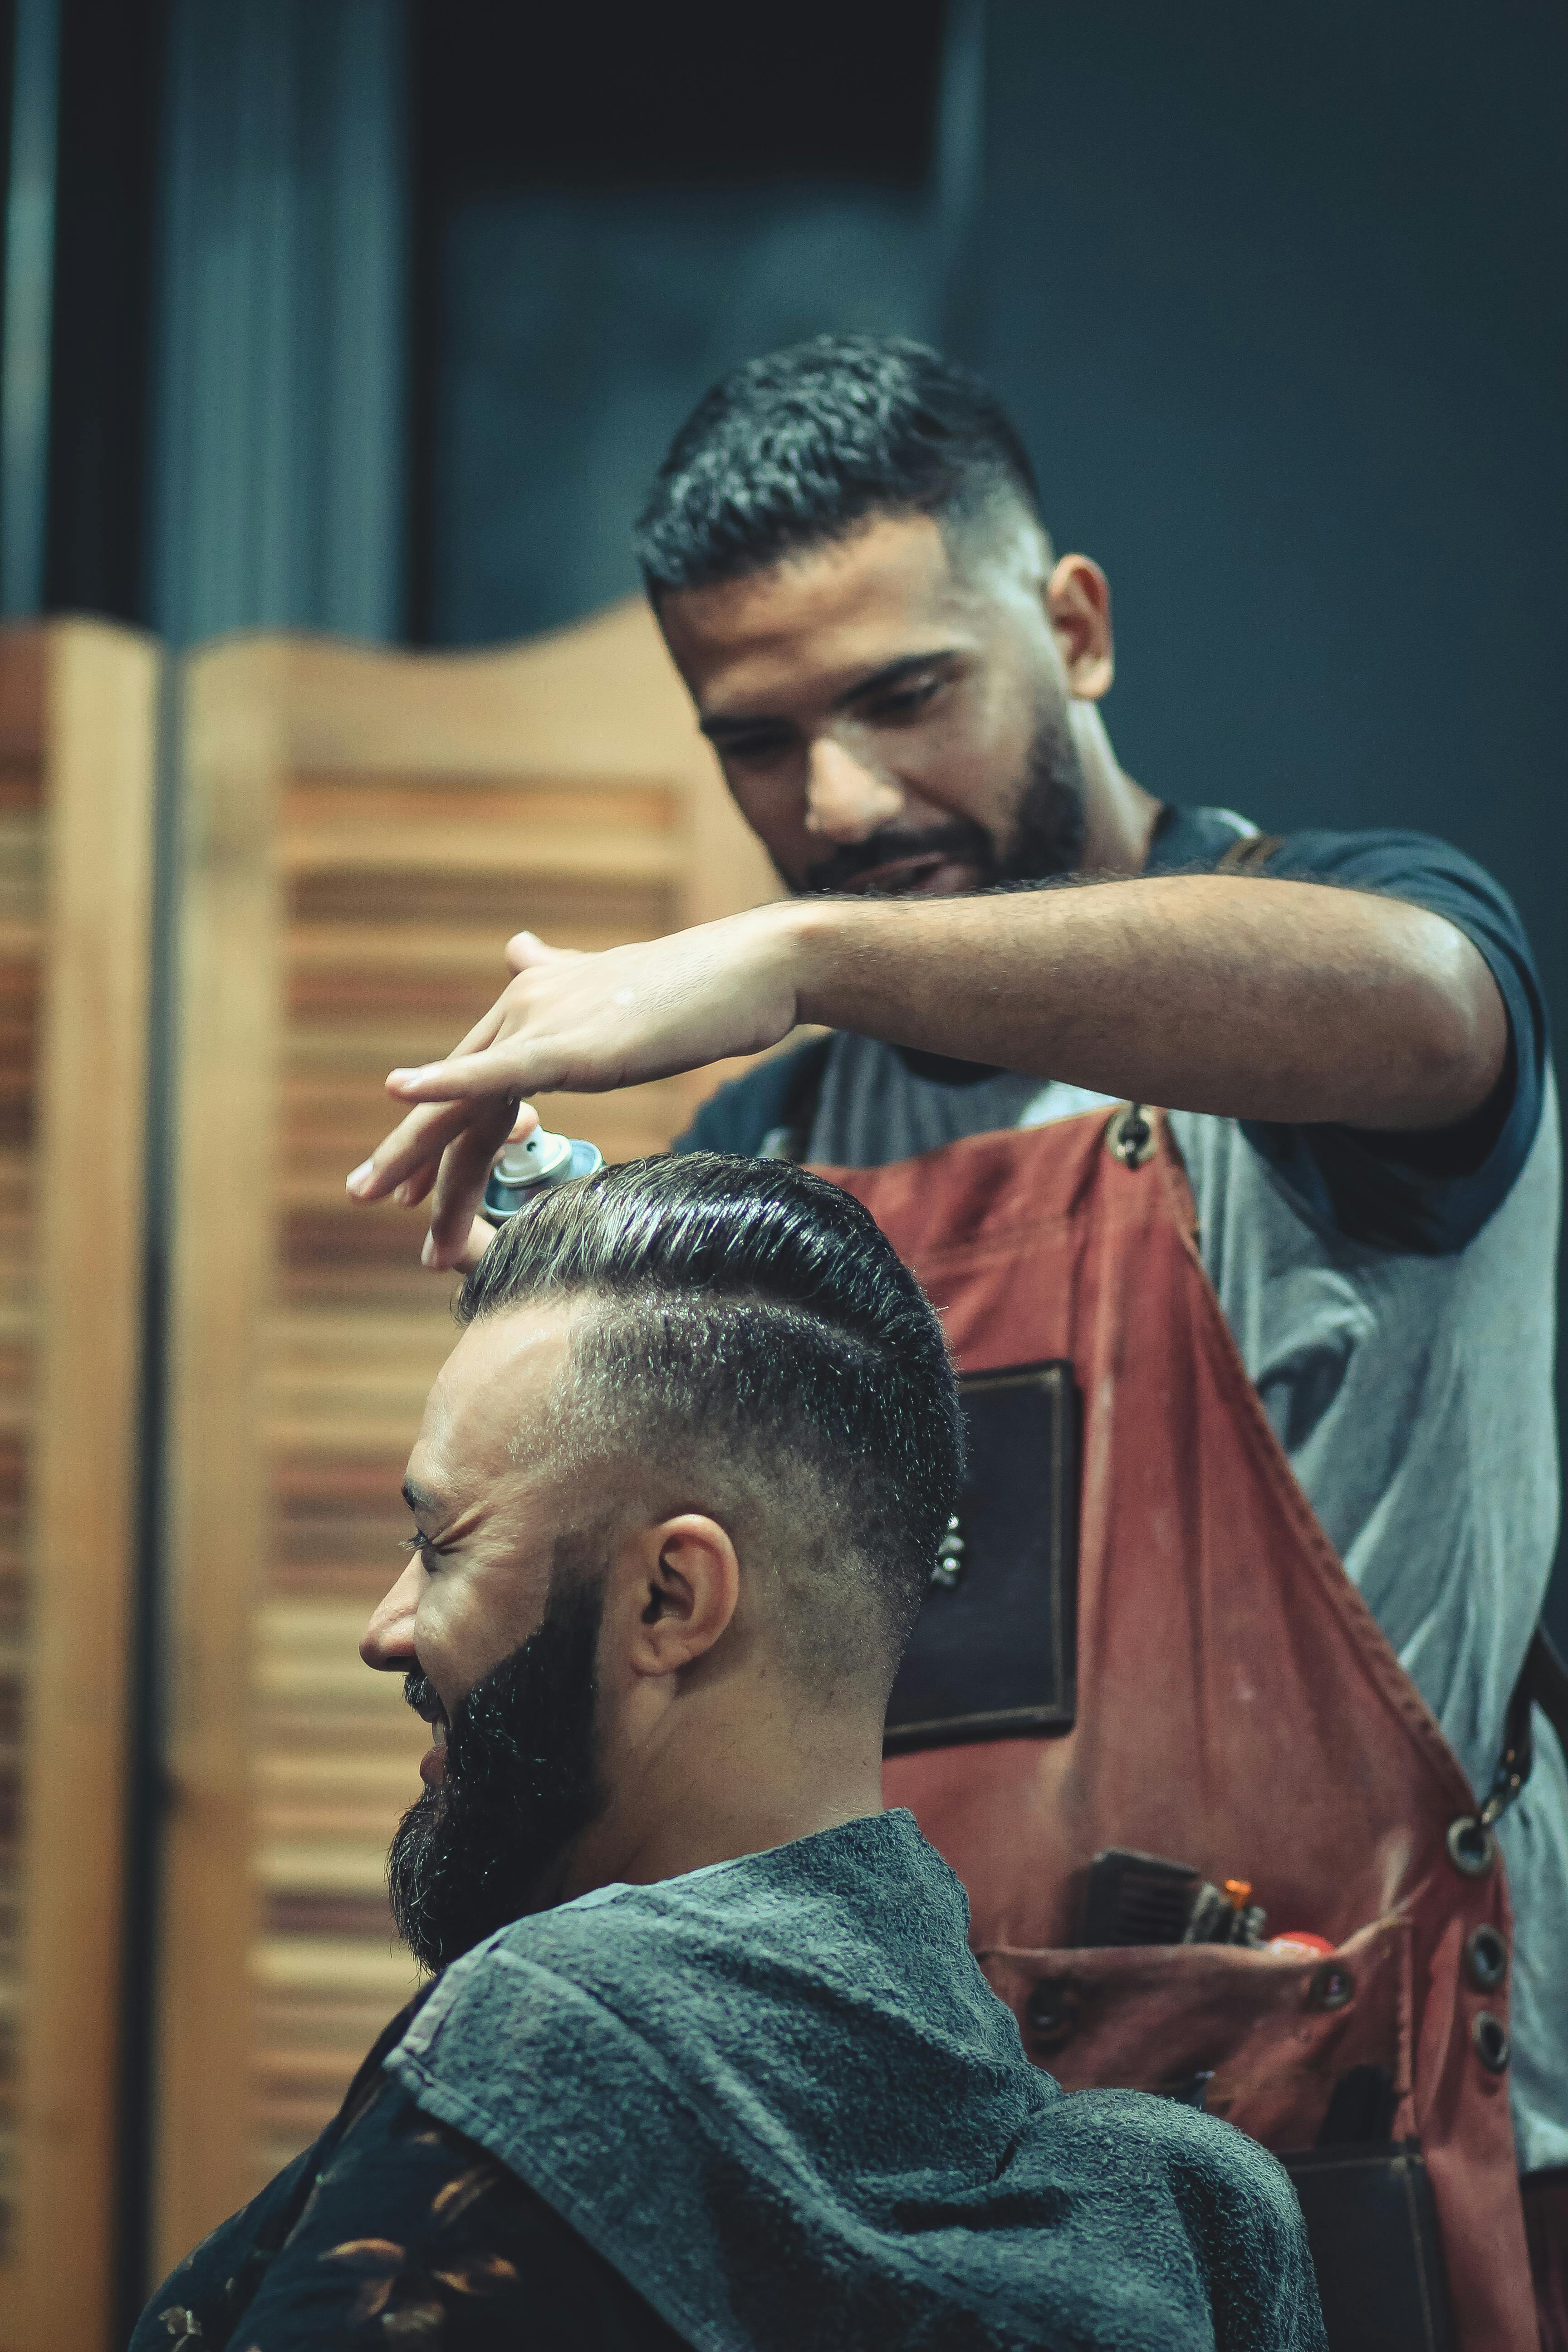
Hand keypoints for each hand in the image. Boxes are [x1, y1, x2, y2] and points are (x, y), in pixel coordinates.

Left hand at [345, 908, 800, 1266]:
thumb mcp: (610, 987)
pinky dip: (444, 1081)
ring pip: (467, 1103)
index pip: (468, 1079)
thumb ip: (559, 977)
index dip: (433, 1129)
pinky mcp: (569, 1041)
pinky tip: (402, 1092)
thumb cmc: (699, 989)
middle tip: (367, 1196)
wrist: (752, 971)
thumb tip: (517, 947)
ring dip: (427, 1162)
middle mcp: (523, 1006)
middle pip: (454, 1096)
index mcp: (532, 1001)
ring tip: (394, 1211)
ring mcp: (542, 1021)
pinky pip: (495, 1069)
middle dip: (409, 1154)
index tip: (406, 1180)